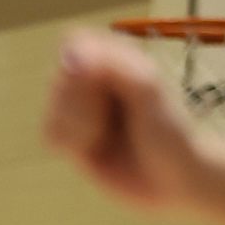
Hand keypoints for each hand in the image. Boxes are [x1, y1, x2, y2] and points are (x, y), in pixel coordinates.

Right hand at [42, 29, 208, 210]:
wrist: (175, 181)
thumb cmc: (170, 134)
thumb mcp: (149, 92)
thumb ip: (114, 66)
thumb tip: (72, 54)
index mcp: (116, 58)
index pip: (73, 43)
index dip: (78, 66)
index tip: (100, 86)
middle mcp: (94, 81)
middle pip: (58, 77)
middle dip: (80, 102)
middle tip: (111, 119)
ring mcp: (81, 110)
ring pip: (51, 107)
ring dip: (75, 126)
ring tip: (103, 137)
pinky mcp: (72, 138)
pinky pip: (48, 133)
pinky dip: (67, 143)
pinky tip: (90, 149)